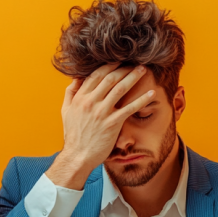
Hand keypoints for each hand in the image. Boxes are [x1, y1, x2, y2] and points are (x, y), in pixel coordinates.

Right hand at [46, 64, 153, 189]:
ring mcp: (102, 112)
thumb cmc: (73, 135)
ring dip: (133, 77)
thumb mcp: (66, 111)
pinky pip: (130, 108)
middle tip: (135, 61)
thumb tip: (76, 78)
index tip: (119, 60)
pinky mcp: (112, 124)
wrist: (77, 156)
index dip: (109, 65)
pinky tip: (151, 93)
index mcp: (80, 97)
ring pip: (120, 88)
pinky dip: (141, 99)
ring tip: (143, 70)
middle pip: (110, 78)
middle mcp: (90, 102)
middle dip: (123, 67)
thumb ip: (70, 93)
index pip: (95, 75)